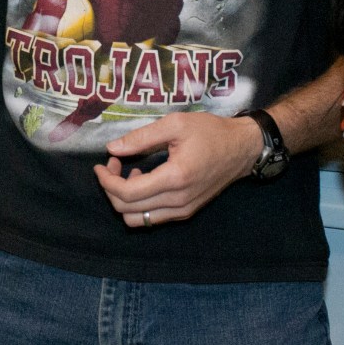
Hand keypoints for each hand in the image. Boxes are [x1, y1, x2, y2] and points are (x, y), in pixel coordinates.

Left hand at [95, 111, 263, 226]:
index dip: (106, 180)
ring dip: (124, 200)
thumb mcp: (175, 124)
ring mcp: (183, 210)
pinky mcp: (186, 212)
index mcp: (175, 178)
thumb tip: (112, 148)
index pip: (127, 194)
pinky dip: (139, 204)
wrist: (242, 149)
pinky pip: (152, 218)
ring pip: (137, 220)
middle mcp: (179, 201)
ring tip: (129, 173)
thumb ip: (141, 137)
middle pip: (127, 210)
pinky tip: (144, 180)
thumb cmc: (211, 132)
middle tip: (114, 163)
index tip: (101, 164)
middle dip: (111, 188)